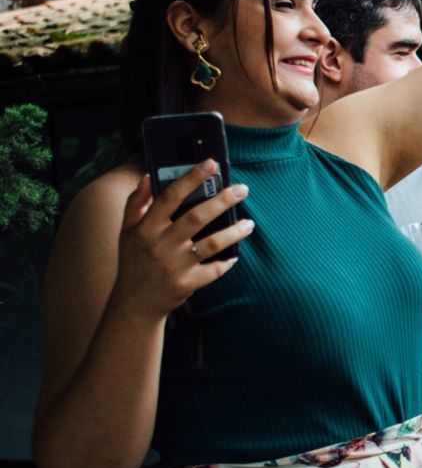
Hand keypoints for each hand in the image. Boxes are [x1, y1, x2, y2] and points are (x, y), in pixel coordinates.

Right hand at [113, 165, 253, 317]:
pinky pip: (214, 270)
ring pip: (212, 243)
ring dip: (234, 232)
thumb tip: (147, 177)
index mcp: (145, 229)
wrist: (133, 304)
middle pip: (196, 217)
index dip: (190, 178)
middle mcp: (160, 245)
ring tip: (249, 223)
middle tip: (242, 189)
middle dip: (222, 200)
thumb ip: (136, 204)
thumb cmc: (133, 262)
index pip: (169, 196)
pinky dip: (227, 262)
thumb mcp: (127, 232)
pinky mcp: (186, 284)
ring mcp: (174, 266)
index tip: (210, 163)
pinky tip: (235, 255)